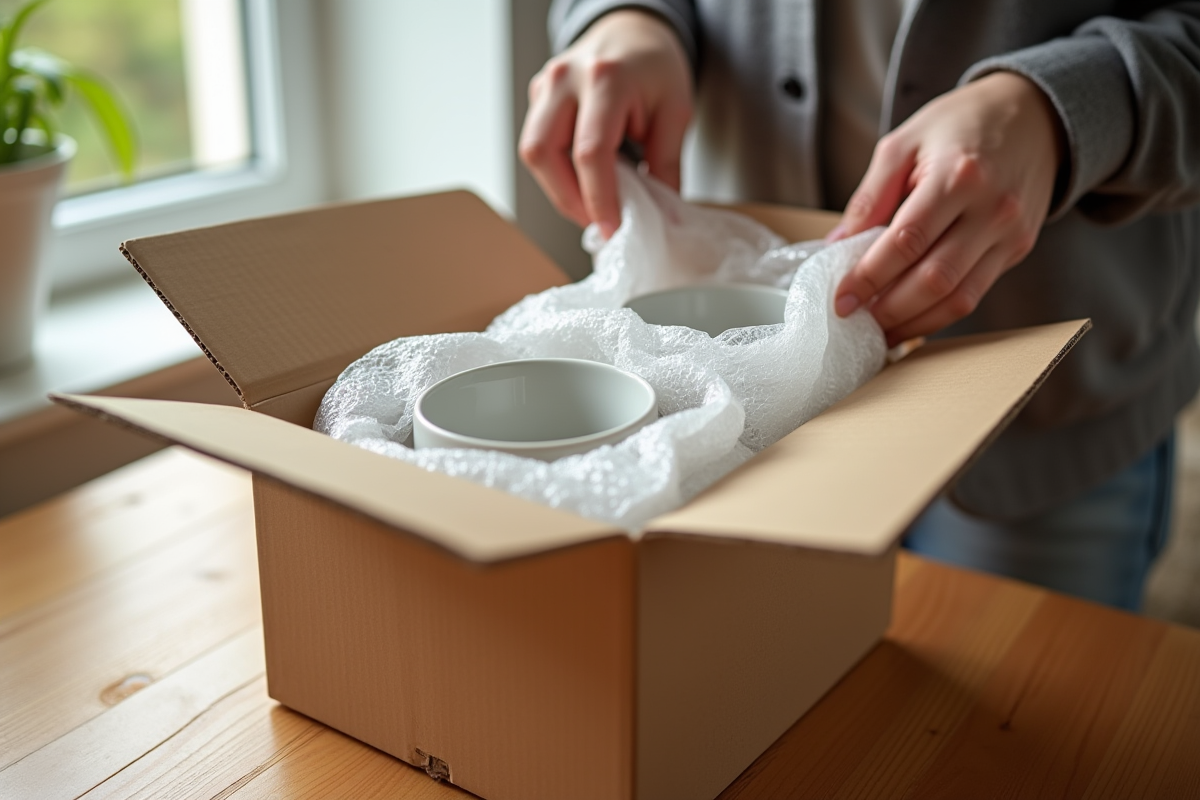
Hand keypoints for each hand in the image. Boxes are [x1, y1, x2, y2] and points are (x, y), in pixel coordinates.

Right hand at [519, 10, 692, 237]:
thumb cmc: (655, 67)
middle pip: (544, 153)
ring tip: (591, 205)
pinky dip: (557, 173)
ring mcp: (545, 86)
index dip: (599, 198)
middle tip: (599, 221)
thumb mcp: (675, 111)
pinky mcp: (537, 97)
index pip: (590, 152)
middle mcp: (565, 80)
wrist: (631, 30)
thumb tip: (660, 216)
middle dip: (569, 200)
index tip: (613, 227)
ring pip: (533, 153)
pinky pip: (537, 145)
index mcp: (605, 79)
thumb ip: (665, 164)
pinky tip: (582, 182)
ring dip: (559, 190)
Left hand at [830, 71, 1066, 345]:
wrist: (1032, 115)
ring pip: (958, 298)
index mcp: (958, 175)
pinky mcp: (1017, 249)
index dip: (869, 277)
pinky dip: (938, 315)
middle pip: (934, 279)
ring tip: (878, 331)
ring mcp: (1010, 233)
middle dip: (888, 309)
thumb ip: (870, 197)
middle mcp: (991, 209)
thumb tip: (838, 246)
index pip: (906, 242)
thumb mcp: (903, 142)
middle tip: (855, 320)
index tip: (842, 299)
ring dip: (914, 323)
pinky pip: (974, 294)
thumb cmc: (961, 124)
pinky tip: (910, 319)